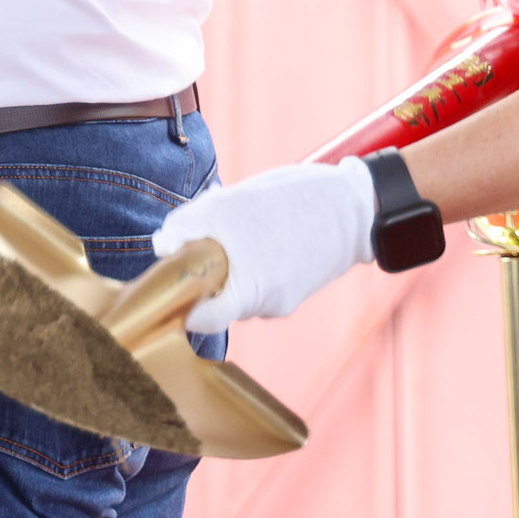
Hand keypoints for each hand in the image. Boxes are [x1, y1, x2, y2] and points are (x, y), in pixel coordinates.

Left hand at [153, 160, 376, 333]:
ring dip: (232, 267)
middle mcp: (261, 300)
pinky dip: (255, 267)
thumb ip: (190, 224)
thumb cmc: (291, 199)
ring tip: (246, 231)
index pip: (201, 318)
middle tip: (210, 240)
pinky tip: (266, 238)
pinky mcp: (293, 296)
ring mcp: (279, 301)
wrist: (355, 209)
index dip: (184, 305)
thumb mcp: (230, 200)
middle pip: (216, 299)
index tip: (175, 284)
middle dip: (207, 273)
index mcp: (243, 282)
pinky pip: (260, 287)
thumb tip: (163, 245)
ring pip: (238, 290)